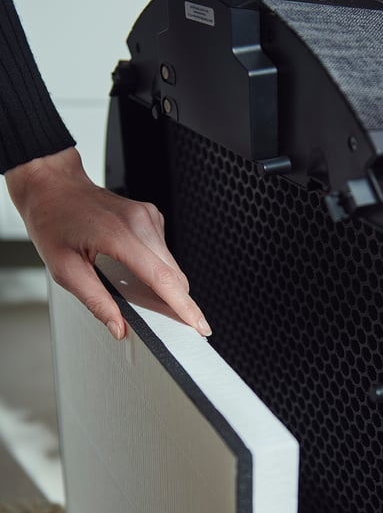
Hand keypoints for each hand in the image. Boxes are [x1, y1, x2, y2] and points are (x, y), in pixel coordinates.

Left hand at [5, 147, 210, 339]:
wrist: (54, 186)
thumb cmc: (53, 221)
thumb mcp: (64, 269)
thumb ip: (96, 301)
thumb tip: (118, 327)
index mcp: (119, 235)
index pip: (162, 278)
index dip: (184, 306)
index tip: (199, 325)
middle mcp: (140, 222)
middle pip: (174, 274)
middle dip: (175, 301)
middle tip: (161, 320)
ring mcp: (148, 215)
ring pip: (171, 264)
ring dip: (162, 283)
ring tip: (131, 285)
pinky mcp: (151, 215)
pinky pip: (163, 251)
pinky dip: (155, 266)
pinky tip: (131, 265)